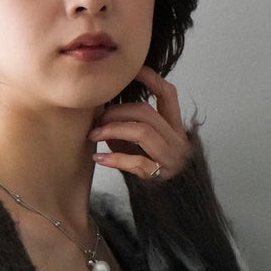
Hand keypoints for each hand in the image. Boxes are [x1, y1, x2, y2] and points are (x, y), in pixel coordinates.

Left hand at [88, 65, 193, 181]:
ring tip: (94, 134)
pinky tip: (98, 158)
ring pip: (142, 132)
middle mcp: (177, 139)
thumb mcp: (147, 143)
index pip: (167, 94)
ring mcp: (170, 157)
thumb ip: (134, 125)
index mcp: (175, 126)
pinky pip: (136, 162)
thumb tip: (103, 108)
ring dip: (113, 130)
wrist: (174, 200)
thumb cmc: (154, 167)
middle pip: (145, 113)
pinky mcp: (160, 175)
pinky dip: (115, 159)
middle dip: (117, 112)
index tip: (130, 71)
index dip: (150, 79)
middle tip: (97, 119)